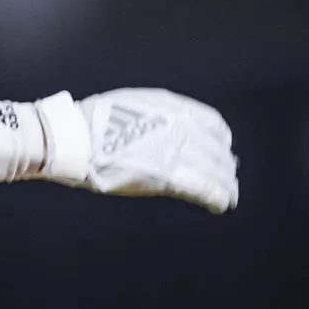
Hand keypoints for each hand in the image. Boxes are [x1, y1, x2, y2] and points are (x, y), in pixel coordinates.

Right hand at [36, 89, 237, 212]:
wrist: (79, 138)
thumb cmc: (98, 121)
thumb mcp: (137, 104)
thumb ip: (161, 115)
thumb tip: (174, 128)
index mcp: (174, 109)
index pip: (214, 124)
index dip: (221, 140)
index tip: (222, 149)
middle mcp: (181, 128)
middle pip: (217, 151)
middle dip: (225, 166)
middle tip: (229, 178)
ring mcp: (176, 152)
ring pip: (215, 171)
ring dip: (226, 185)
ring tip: (229, 196)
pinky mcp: (169, 177)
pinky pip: (203, 188)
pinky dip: (216, 198)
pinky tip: (220, 204)